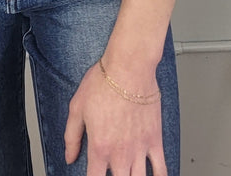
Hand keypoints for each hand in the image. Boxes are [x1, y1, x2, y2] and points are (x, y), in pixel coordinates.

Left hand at [64, 60, 165, 175]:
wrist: (129, 66)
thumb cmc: (104, 81)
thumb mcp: (77, 107)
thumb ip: (72, 136)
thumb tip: (69, 156)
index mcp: (99, 147)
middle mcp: (120, 153)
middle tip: (113, 173)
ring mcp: (139, 148)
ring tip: (129, 175)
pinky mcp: (155, 139)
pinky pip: (161, 168)